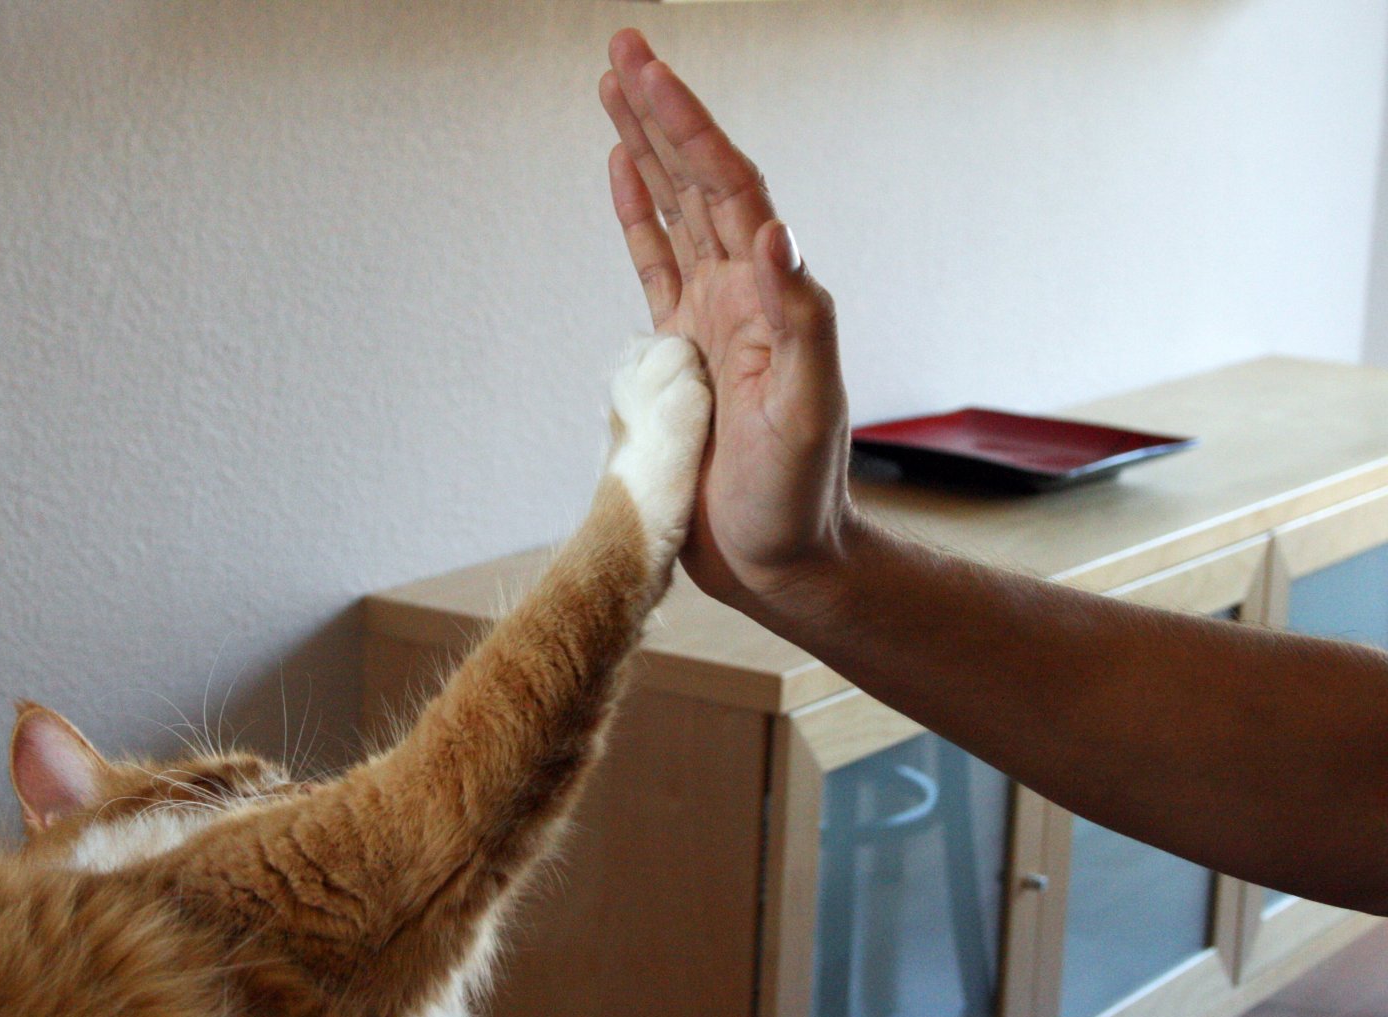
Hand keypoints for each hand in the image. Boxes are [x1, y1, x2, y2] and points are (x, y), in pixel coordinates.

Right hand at [600, 29, 856, 614]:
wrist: (781, 559)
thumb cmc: (798, 496)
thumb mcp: (808, 411)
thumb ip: (799, 323)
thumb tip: (776, 233)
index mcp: (769, 296)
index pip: (725, 188)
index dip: (684, 126)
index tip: (644, 69)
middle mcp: (741, 294)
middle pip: (696, 182)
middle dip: (659, 113)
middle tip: (621, 48)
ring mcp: (708, 319)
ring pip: (671, 213)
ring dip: (645, 150)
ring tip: (614, 91)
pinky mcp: (678, 354)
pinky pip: (652, 268)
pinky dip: (636, 218)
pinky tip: (619, 177)